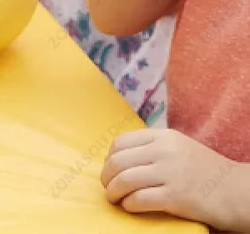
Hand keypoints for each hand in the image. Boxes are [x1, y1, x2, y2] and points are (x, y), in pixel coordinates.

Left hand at [102, 128, 248, 229]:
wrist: (239, 192)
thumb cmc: (207, 172)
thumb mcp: (180, 148)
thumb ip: (155, 148)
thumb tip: (124, 157)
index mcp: (163, 137)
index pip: (121, 142)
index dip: (109, 158)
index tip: (109, 169)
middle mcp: (164, 151)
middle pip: (119, 161)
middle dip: (107, 176)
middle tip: (107, 186)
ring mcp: (170, 173)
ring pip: (125, 179)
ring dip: (113, 191)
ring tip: (113, 198)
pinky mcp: (176, 197)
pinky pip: (140, 199)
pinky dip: (129, 204)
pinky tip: (129, 207)